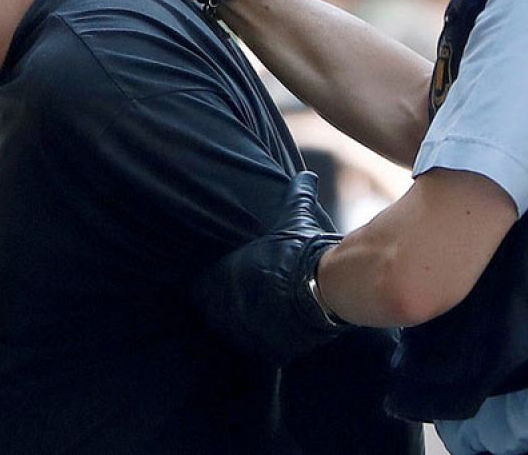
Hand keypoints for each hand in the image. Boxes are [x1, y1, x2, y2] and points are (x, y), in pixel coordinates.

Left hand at [191, 172, 347, 363]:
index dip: (213, 287)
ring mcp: (244, 333)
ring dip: (246, 329)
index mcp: (222, 278)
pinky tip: (280, 333)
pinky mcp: (267, 351)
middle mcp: (227, 308)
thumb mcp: (293, 220)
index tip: (228, 284)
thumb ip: (295, 196)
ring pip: (236, 335)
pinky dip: (269, 344)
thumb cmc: (302, 251)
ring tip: (264, 319)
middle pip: (216, 315)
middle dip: (228, 309)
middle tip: (248, 303)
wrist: (324, 288)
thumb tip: (308, 175)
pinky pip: (261, 351)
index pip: (203, 288)